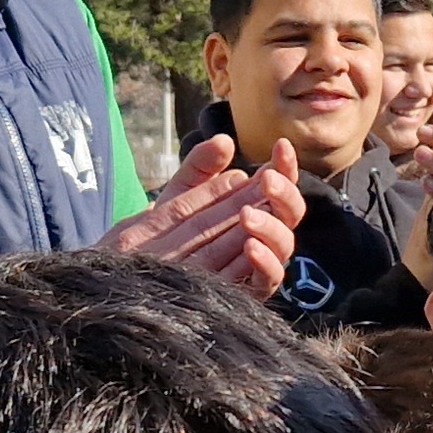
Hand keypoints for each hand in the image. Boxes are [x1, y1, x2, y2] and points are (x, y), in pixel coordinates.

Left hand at [105, 134, 303, 299]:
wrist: (141, 273)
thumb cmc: (164, 232)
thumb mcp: (179, 192)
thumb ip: (200, 165)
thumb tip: (225, 140)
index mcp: (255, 208)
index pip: (280, 186)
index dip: (285, 166)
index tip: (280, 146)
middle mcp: (264, 236)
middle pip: (291, 214)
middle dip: (284, 194)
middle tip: (265, 179)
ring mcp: (259, 265)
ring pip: (284, 246)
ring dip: (271, 227)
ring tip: (248, 214)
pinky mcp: (250, 292)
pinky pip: (268, 280)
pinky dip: (264, 262)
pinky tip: (250, 245)